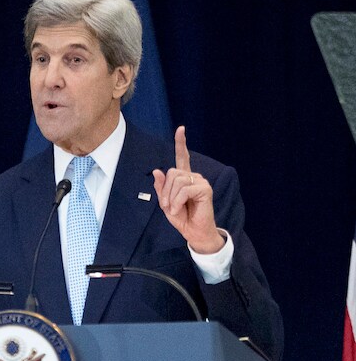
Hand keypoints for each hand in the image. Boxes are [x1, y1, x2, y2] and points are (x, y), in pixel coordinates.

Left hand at [152, 126, 224, 253]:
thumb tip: (157, 171)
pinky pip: (184, 190)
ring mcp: (200, 182)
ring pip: (177, 181)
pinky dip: (177, 201)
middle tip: (166, 206)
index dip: (181, 143)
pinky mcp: (205, 189)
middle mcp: (193, 177)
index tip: (181, 129)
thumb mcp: (165, 203)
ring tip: (174, 209)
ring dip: (171, 198)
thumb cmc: (182, 217)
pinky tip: (179, 209)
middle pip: (172, 172)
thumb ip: (161, 188)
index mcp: (184, 178)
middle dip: (165, 191)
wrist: (193, 231)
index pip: (182, 157)